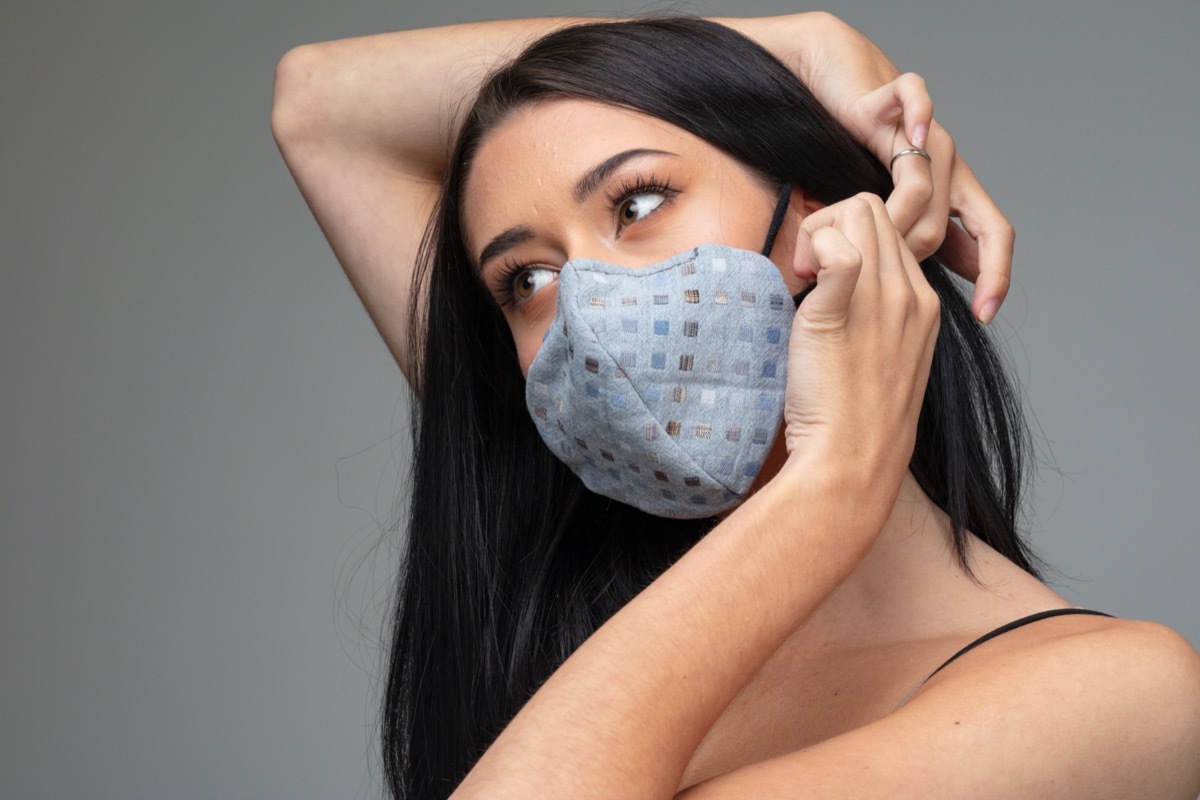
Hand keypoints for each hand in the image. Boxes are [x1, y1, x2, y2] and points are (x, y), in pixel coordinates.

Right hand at [733, 13, 1011, 323]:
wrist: (830, 93)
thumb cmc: (848, 161)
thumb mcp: (882, 221)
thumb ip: (906, 249)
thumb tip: (921, 295)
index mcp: (952, 195)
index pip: (992, 238)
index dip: (995, 276)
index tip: (984, 314)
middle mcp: (948, 165)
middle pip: (947, 222)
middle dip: (910, 256)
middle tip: (873, 273)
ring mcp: (925, 133)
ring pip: (925, 182)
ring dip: (894, 217)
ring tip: (866, 236)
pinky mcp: (896, 101)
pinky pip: (918, 103)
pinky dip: (921, 118)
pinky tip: (912, 139)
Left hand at [779, 193, 940, 509]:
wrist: (851, 463)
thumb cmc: (853, 419)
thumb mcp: (878, 358)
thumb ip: (868, 317)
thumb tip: (832, 286)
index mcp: (921, 304)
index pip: (891, 229)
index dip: (848, 238)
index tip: (822, 277)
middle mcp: (909, 295)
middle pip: (873, 209)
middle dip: (831, 223)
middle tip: (806, 271)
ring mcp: (881, 302)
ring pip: (856, 212)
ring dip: (818, 232)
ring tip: (802, 279)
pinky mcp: (842, 312)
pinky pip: (837, 249)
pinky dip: (811, 248)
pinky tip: (800, 283)